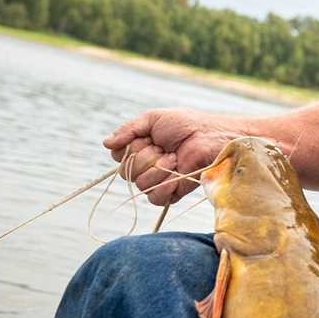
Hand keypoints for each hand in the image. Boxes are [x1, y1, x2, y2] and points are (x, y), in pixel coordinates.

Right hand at [104, 108, 245, 205]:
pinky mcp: (172, 192)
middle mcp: (146, 165)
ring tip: (175, 157)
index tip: (148, 137)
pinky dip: (163, 185)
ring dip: (157, 169)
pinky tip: (175, 173)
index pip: (118, 155)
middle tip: (165, 147)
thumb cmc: (187, 125)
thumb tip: (106, 143)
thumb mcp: (153, 119)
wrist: (212, 137)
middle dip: (145, 156)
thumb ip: (129, 130)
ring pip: (139, 184)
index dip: (130, 147)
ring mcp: (158, 180)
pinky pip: (155, 198)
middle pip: (125, 171)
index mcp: (140, 148)